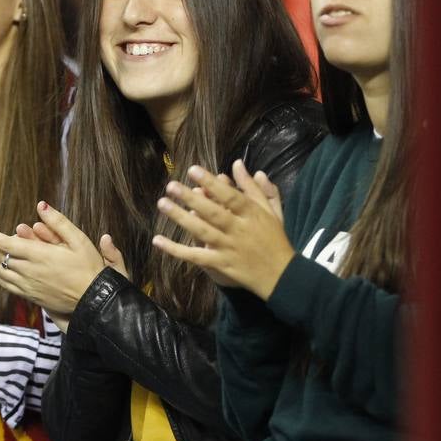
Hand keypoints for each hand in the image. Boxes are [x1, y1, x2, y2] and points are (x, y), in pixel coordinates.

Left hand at [0, 202, 107, 315]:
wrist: (94, 302)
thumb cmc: (89, 269)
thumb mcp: (79, 240)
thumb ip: (58, 222)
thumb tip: (41, 205)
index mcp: (39, 255)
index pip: (4, 243)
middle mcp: (28, 271)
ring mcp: (27, 285)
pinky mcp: (30, 295)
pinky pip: (5, 283)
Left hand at [152, 161, 294, 297]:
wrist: (282, 276)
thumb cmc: (275, 239)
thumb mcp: (270, 210)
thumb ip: (254, 187)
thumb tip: (237, 164)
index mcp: (252, 214)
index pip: (230, 196)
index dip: (211, 183)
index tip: (193, 170)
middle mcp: (239, 230)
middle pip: (213, 213)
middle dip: (191, 199)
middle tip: (171, 185)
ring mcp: (229, 249)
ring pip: (202, 232)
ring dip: (181, 218)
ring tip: (163, 204)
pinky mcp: (221, 265)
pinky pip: (196, 257)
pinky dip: (176, 250)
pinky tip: (158, 240)